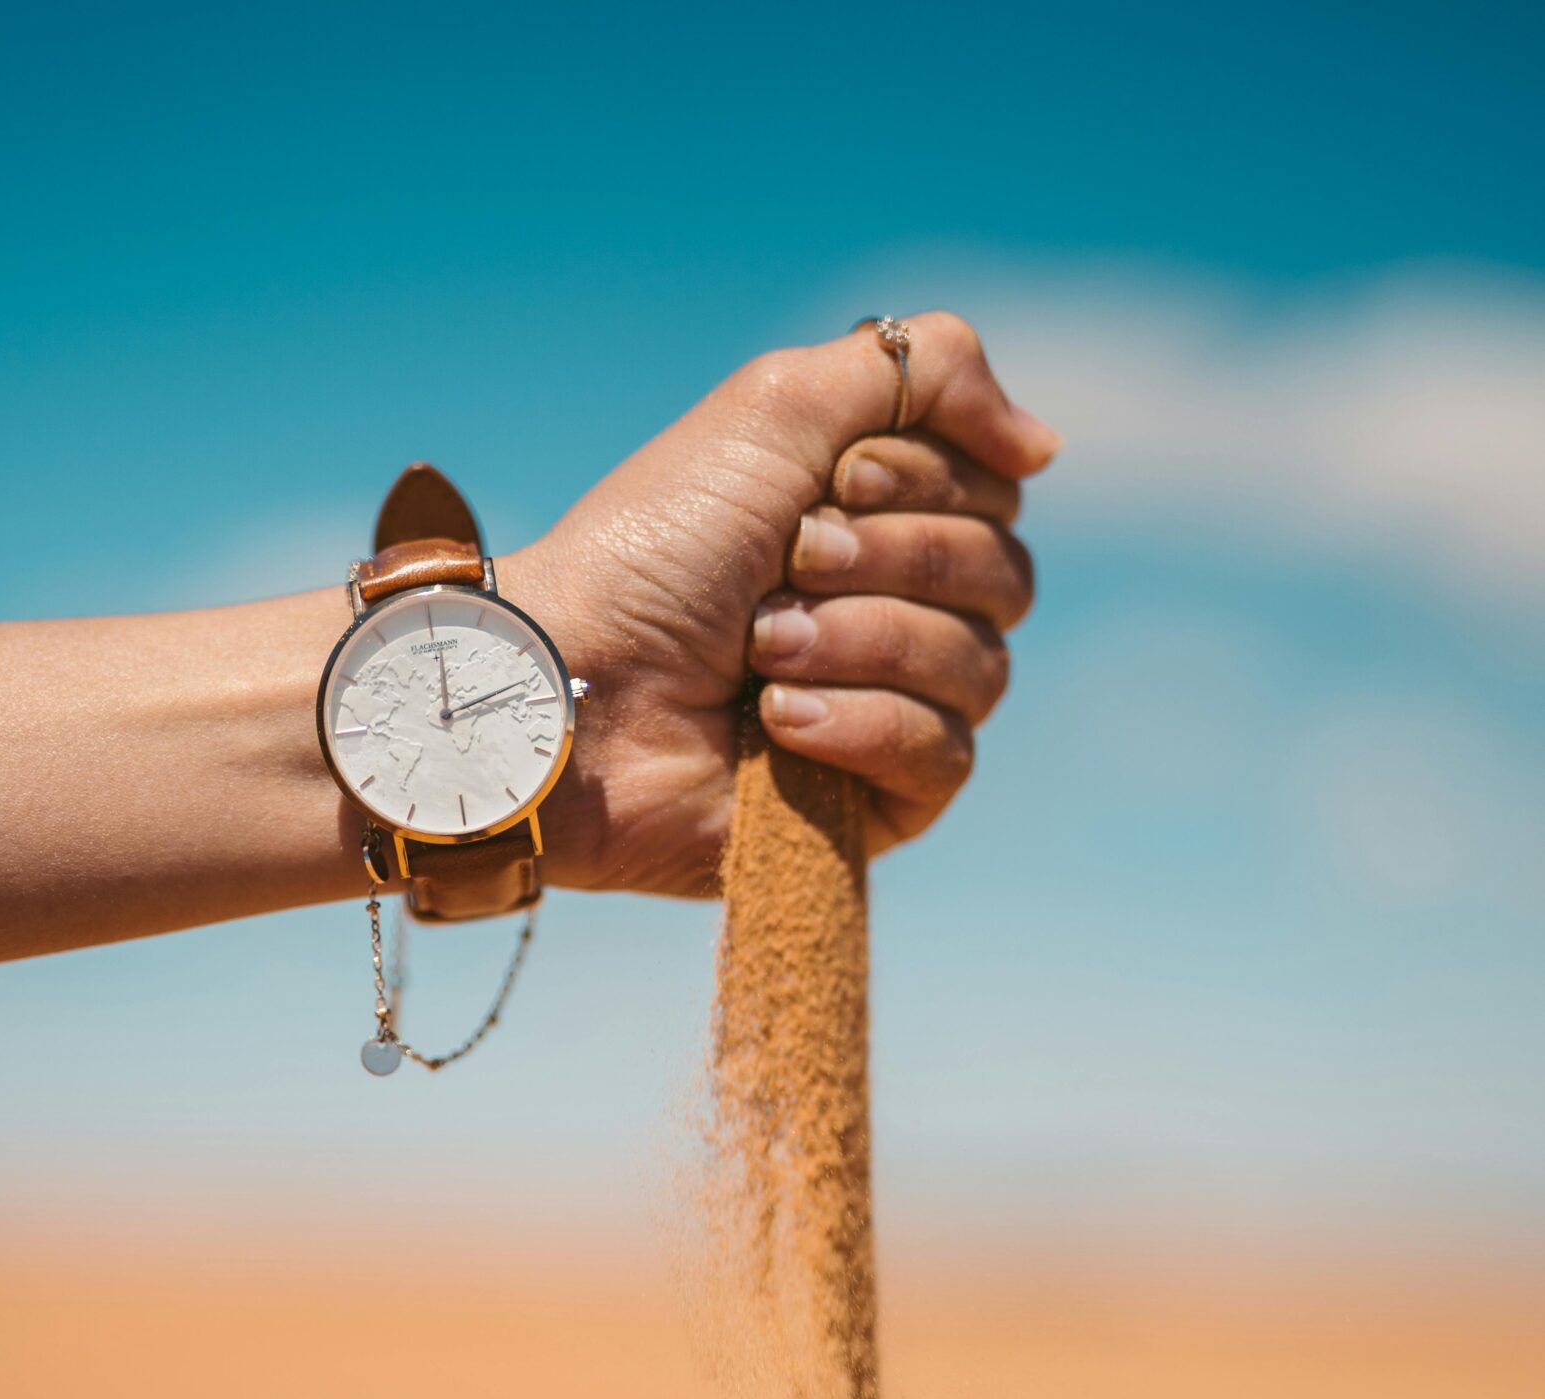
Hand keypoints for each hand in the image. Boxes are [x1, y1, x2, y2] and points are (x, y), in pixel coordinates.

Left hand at [498, 311, 1058, 897]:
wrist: (570, 683)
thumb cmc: (653, 550)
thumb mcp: (780, 408)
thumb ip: (923, 374)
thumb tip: (1047, 447)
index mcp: (879, 519)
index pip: (995, 492)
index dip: (921, 484)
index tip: (825, 490)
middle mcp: (894, 611)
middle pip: (1004, 576)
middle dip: (891, 562)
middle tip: (786, 567)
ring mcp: (889, 712)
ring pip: (982, 667)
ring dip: (863, 642)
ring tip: (761, 651)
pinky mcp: (873, 807)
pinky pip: (945, 757)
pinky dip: (861, 726)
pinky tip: (777, 725)